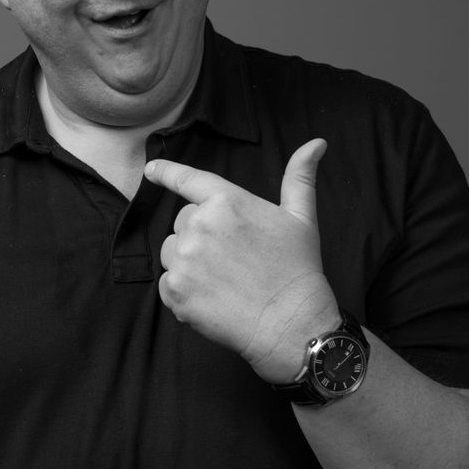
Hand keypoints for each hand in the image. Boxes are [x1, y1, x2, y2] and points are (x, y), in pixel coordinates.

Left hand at [144, 139, 340, 382]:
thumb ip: (300, 176)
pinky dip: (184, 292)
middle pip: (183, 223)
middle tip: (232, 258)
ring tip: (223, 280)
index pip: (188, 179)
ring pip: (172, 252)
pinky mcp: (175, 291)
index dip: (166, 171)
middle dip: (200, 236)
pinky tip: (213, 299)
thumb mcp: (301, 217)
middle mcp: (200, 224)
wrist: (292, 325)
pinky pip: (168, 283)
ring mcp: (185, 259)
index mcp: (226, 201)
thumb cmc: (298, 269)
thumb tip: (317, 142)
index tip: (150, 168)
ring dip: (188, 263)